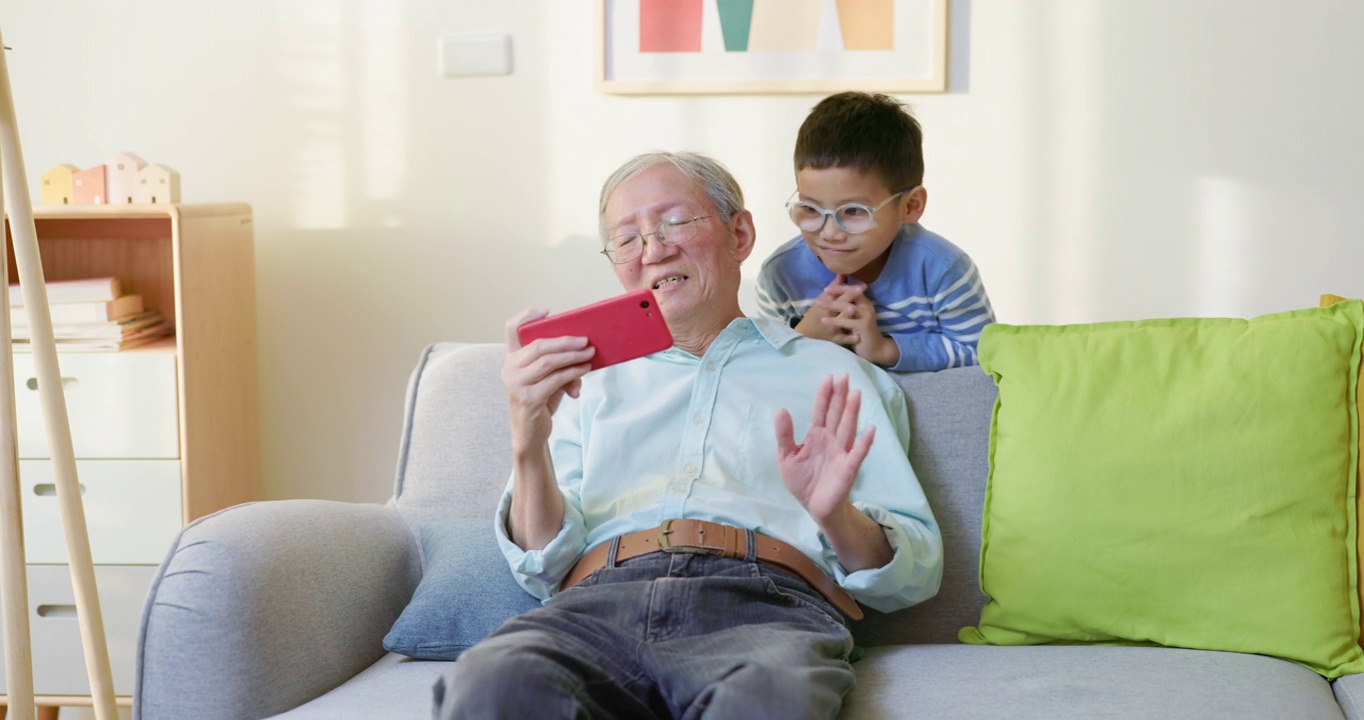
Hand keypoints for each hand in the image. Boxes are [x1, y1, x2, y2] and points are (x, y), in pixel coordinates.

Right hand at [501, 309, 594, 454]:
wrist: (530, 433)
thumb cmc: (540, 401)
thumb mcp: (547, 379)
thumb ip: (558, 367)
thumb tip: (583, 355)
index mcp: (512, 359)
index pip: (511, 329)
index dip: (526, 317)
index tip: (546, 311)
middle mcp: (509, 369)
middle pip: (538, 345)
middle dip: (565, 341)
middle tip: (585, 341)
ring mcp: (516, 384)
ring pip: (548, 362)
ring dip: (572, 356)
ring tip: (589, 354)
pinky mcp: (528, 399)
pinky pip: (555, 380)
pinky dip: (572, 373)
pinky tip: (583, 370)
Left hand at [774, 374, 876, 524]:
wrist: (814, 506)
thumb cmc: (802, 480)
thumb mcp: (786, 457)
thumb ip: (784, 435)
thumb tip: (780, 409)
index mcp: (816, 435)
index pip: (821, 411)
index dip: (825, 395)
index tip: (829, 378)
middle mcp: (831, 440)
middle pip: (836, 414)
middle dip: (840, 396)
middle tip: (844, 377)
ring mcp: (841, 453)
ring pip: (848, 428)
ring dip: (852, 412)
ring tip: (856, 394)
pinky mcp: (848, 468)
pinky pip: (858, 454)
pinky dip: (864, 443)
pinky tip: (871, 430)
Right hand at [795, 275, 865, 342]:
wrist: (806, 332)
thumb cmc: (815, 313)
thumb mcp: (822, 299)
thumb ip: (833, 288)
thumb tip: (843, 274)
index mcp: (825, 303)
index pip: (837, 293)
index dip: (848, 288)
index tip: (859, 283)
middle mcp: (828, 314)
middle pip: (839, 304)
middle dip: (849, 296)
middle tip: (861, 290)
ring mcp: (831, 326)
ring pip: (839, 321)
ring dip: (846, 315)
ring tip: (854, 309)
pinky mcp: (833, 338)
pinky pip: (842, 338)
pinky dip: (849, 338)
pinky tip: (858, 336)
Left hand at [821, 293, 898, 366]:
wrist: (876, 349)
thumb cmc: (862, 333)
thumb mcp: (853, 318)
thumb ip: (847, 308)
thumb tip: (836, 296)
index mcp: (864, 303)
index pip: (852, 289)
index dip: (840, 287)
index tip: (826, 287)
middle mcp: (867, 307)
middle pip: (850, 295)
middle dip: (835, 292)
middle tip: (822, 291)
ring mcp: (866, 316)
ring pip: (847, 306)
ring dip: (832, 304)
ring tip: (818, 304)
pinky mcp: (863, 326)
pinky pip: (846, 321)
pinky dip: (834, 321)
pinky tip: (824, 321)